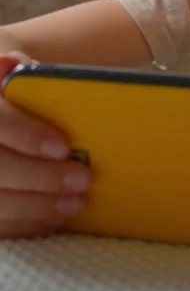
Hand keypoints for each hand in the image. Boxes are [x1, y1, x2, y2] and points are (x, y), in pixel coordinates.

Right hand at [0, 53, 90, 237]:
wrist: (0, 128)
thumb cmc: (8, 100)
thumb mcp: (5, 79)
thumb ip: (17, 75)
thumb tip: (12, 65)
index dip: (27, 135)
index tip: (62, 146)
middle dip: (41, 177)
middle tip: (82, 179)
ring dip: (38, 207)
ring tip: (75, 203)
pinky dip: (27, 225)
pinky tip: (55, 218)